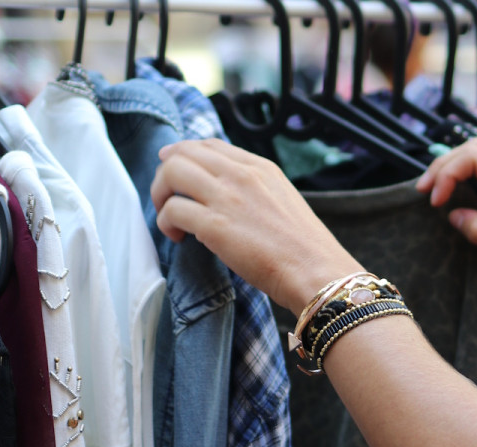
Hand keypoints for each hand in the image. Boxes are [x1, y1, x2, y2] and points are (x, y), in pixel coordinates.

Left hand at [151, 139, 363, 315]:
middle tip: (166, 198)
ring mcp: (227, 198)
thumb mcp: (284, 201)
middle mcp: (241, 175)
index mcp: (260, 168)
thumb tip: (228, 197)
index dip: (185, 154)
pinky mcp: (214, 226)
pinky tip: (177, 237)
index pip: (211, 145)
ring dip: (160, 195)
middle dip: (166, 173)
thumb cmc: (305, 248)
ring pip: (171, 173)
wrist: (316, 271)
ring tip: (169, 219)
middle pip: (184, 152)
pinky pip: (172, 210)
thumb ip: (256, 191)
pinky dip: (165, 223)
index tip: (173, 169)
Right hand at [416, 136, 476, 293]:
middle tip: (423, 189)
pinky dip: (475, 165)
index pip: (473, 157)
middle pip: (476, 146)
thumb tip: (454, 215)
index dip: (446, 174)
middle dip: (445, 163)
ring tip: (439, 183)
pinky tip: (465, 181)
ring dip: (459, 161)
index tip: (434, 201)